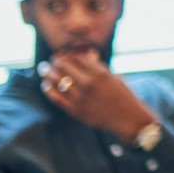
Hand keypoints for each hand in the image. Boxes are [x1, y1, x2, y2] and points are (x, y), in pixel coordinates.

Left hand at [40, 51, 155, 139]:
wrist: (128, 119)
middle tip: (51, 61)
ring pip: (57, 81)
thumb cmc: (124, 96)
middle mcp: (89, 84)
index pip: (77, 58)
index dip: (68, 55)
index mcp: (100, 73)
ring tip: (44, 69)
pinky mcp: (76, 110)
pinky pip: (57, 97)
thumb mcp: (115, 77)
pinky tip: (46, 85)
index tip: (63, 54)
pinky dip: (49, 89)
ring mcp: (81, 98)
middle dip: (55, 62)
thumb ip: (99, 66)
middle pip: (64, 67)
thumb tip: (87, 54)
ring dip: (48, 73)